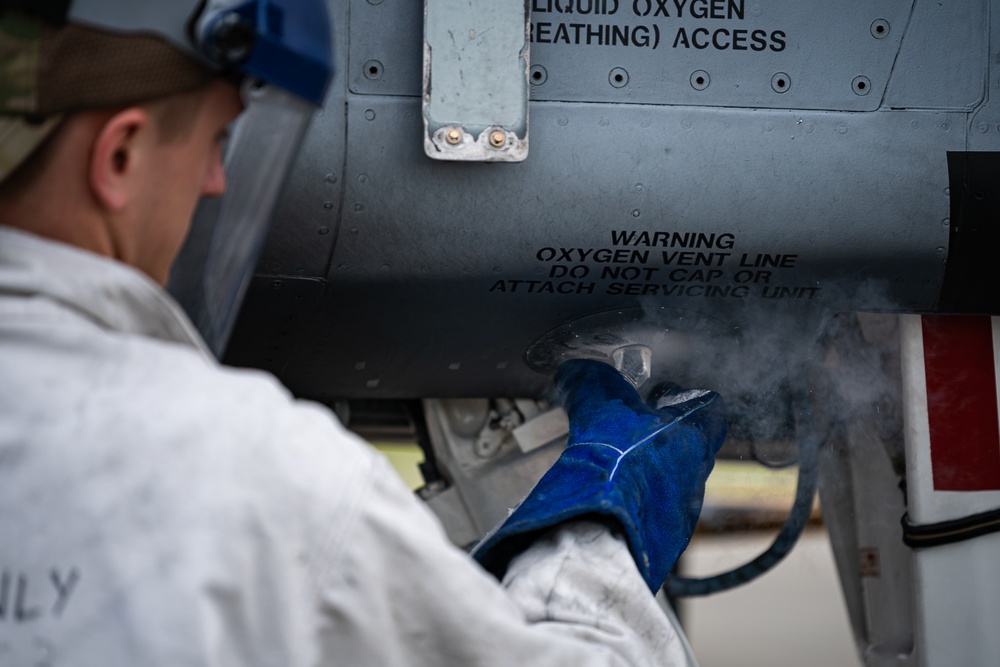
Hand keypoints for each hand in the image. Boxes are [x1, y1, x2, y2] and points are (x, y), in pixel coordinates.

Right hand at [473, 359, 726, 592]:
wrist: (601, 538)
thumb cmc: (613, 470)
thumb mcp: (597, 408)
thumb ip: (591, 384)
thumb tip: (578, 371)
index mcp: (692, 436)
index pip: (709, 406)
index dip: (681, 395)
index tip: (655, 393)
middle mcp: (695, 474)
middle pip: (690, 444)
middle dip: (660, 434)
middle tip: (627, 428)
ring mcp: (681, 511)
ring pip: (672, 480)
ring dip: (647, 471)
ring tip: (612, 466)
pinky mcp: (663, 541)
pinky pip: (655, 513)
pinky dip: (636, 503)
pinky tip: (606, 499)